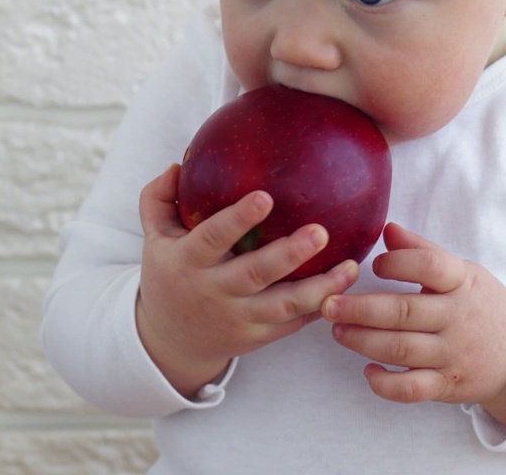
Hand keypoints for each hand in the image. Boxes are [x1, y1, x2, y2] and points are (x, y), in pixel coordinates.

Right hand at [136, 164, 360, 396]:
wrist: (169, 341)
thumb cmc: (169, 275)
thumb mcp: (154, 238)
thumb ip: (159, 199)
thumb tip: (179, 164)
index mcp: (188, 261)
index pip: (213, 238)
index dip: (238, 219)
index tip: (265, 196)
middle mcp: (214, 291)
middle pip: (255, 274)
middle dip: (289, 254)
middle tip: (321, 231)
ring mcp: (238, 318)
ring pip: (283, 306)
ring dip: (320, 287)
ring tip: (351, 267)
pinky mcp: (258, 337)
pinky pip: (292, 324)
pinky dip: (318, 308)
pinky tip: (344, 287)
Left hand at [322, 223, 505, 424]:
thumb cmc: (480, 305)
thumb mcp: (462, 272)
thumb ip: (423, 251)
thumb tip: (387, 228)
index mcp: (462, 283)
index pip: (428, 266)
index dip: (396, 263)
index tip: (373, 265)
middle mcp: (457, 318)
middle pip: (403, 311)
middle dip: (360, 308)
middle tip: (329, 304)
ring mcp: (452, 354)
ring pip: (400, 349)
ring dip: (362, 340)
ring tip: (337, 330)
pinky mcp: (446, 385)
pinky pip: (411, 389)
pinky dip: (385, 383)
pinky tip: (367, 370)